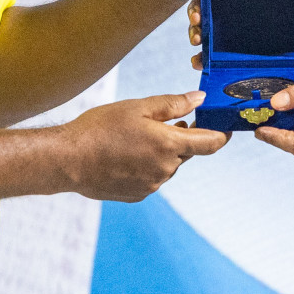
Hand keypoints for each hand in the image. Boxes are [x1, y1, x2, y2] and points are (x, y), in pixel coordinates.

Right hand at [55, 91, 229, 201]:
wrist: (69, 160)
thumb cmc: (101, 128)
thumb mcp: (138, 107)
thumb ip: (173, 104)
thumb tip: (199, 99)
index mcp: (169, 145)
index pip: (210, 143)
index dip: (222, 134)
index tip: (225, 127)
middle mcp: (166, 169)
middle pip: (187, 153)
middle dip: (182, 138)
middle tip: (166, 122)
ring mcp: (152, 185)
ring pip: (169, 165)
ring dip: (163, 152)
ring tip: (136, 137)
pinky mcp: (139, 194)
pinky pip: (153, 177)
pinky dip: (147, 165)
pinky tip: (126, 154)